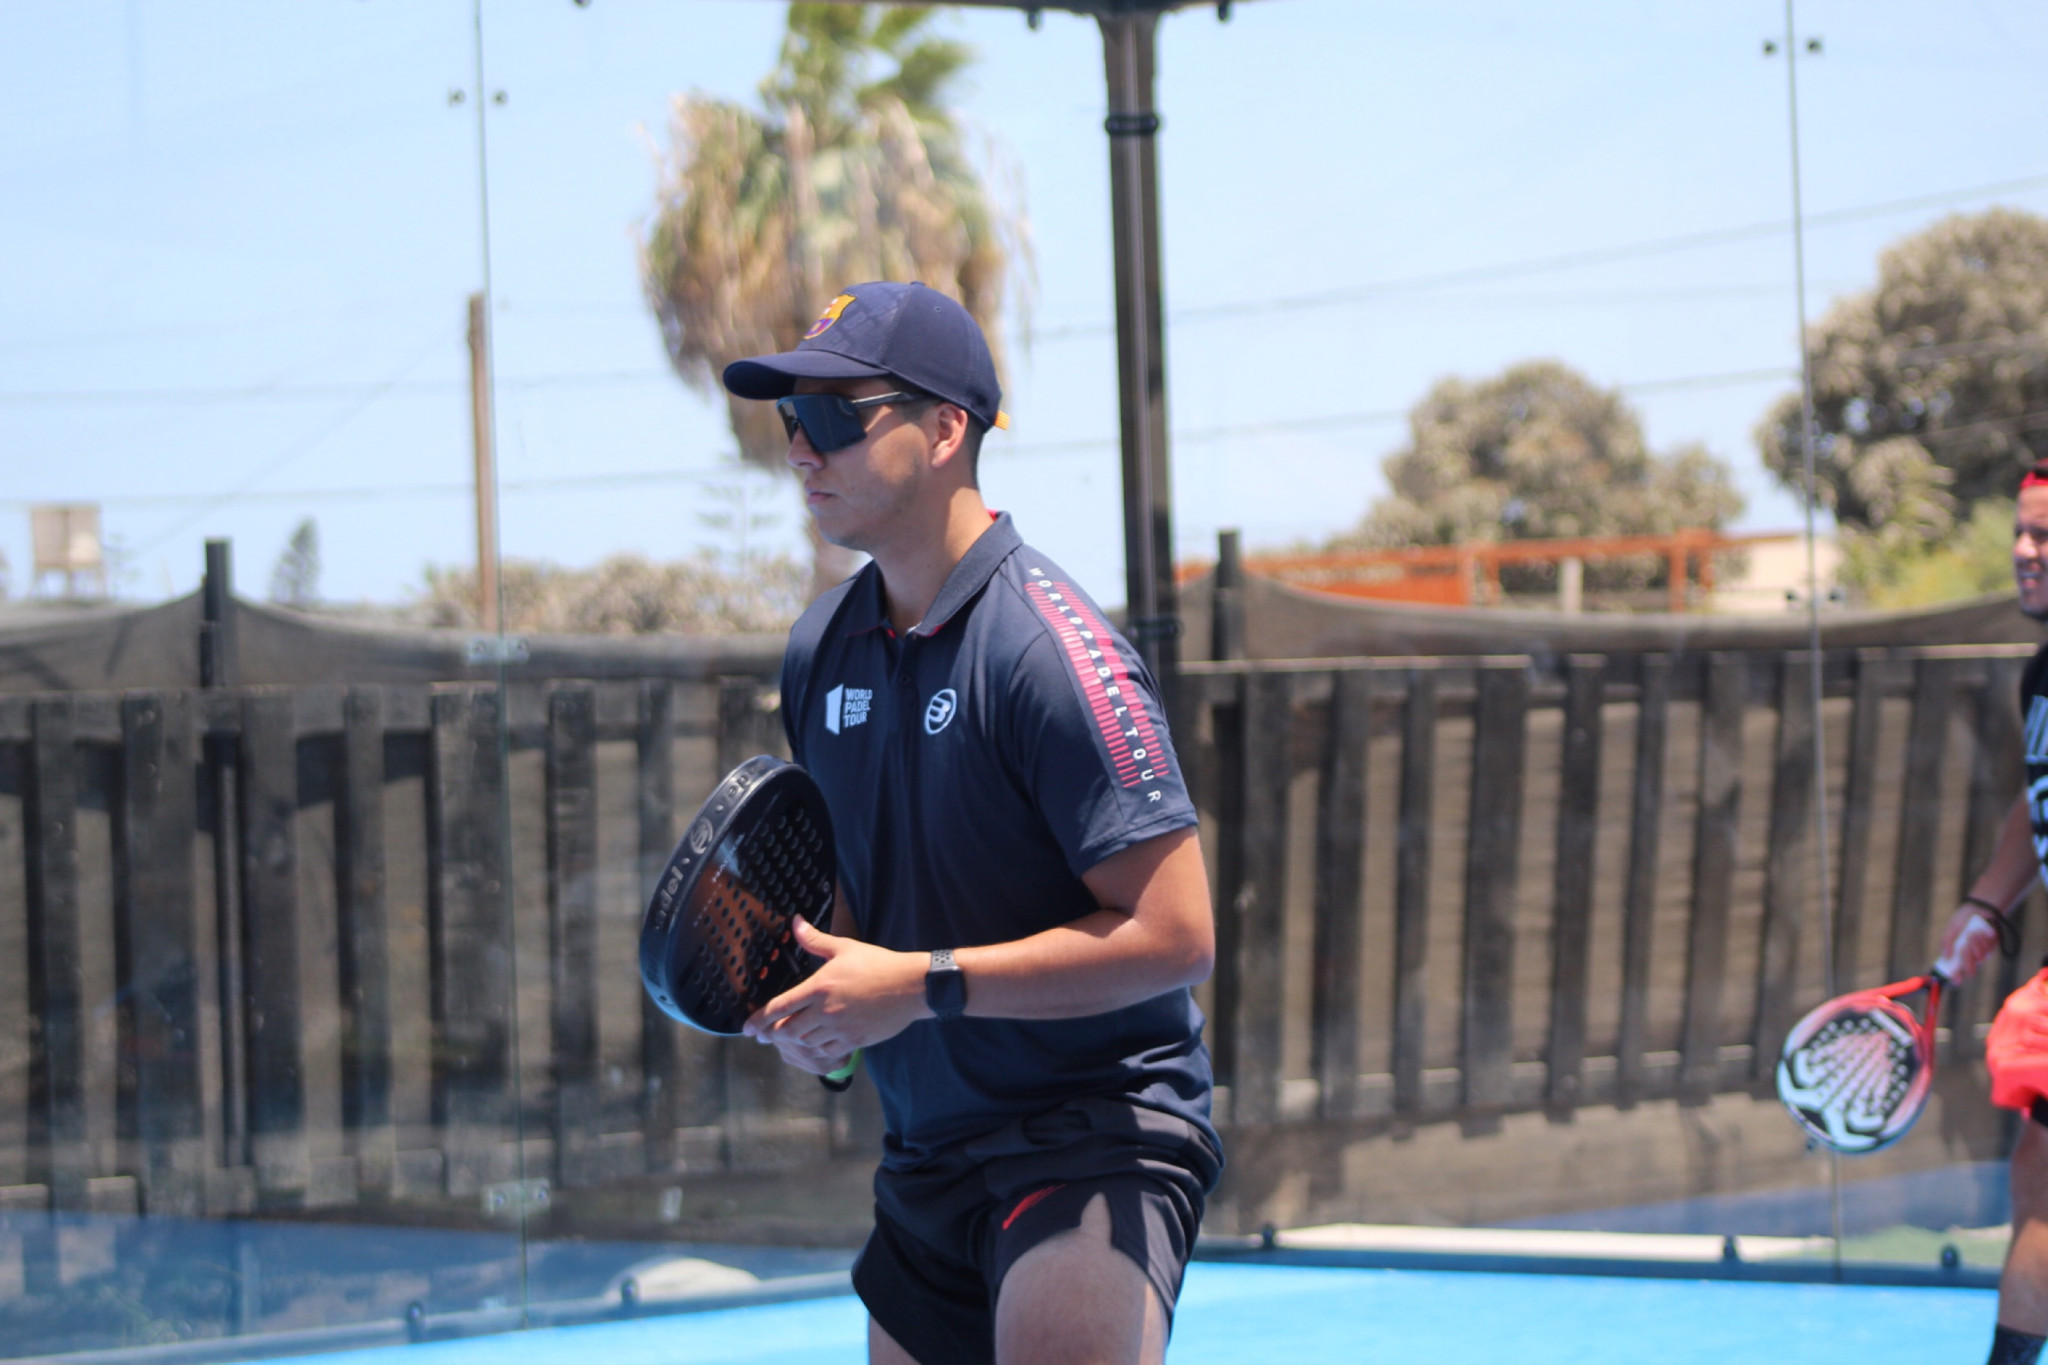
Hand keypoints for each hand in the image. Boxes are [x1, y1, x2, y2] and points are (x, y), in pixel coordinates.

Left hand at [742, 919, 927, 1071]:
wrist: (910, 986)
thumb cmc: (878, 964)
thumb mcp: (844, 948)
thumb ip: (815, 940)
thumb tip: (795, 923)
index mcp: (819, 987)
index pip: (781, 1007)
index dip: (759, 1020)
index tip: (747, 1028)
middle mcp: (826, 1011)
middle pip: (788, 1031)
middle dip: (772, 1035)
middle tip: (764, 1036)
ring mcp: (840, 1028)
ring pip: (806, 1044)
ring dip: (794, 1043)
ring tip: (788, 1039)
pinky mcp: (855, 1040)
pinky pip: (827, 1052)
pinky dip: (817, 1051)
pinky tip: (815, 1046)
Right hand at [1934, 899, 2008, 983]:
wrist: (1978, 910)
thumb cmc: (1962, 920)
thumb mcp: (1950, 930)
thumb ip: (1946, 942)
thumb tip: (1946, 956)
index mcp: (1956, 955)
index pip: (1956, 972)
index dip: (1956, 978)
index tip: (1955, 979)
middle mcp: (1969, 957)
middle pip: (1970, 971)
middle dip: (1967, 959)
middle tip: (1963, 948)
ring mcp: (1980, 954)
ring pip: (1979, 959)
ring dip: (1974, 946)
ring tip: (1972, 933)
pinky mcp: (1990, 948)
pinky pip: (1987, 951)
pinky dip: (1982, 941)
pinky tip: (1980, 932)